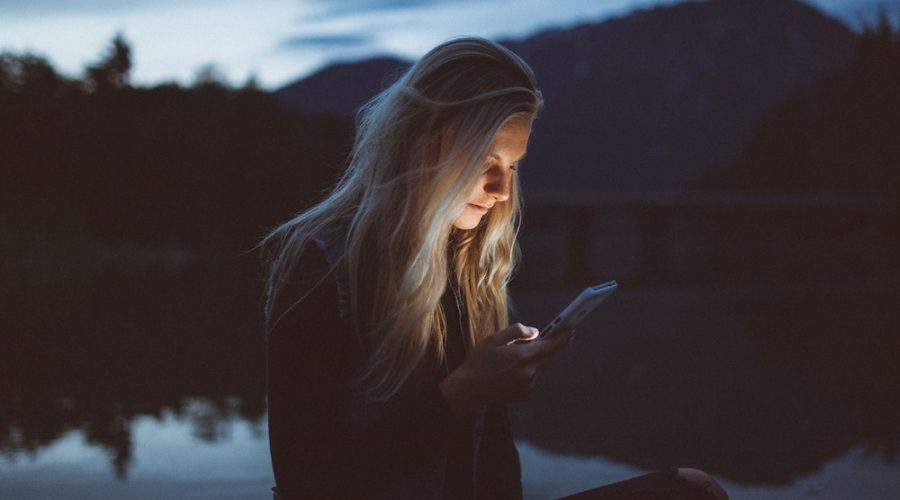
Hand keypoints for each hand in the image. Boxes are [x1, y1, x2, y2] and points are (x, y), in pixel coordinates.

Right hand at [438, 323, 571, 414]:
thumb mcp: (494, 339)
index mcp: (523, 356)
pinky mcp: (526, 394)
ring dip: (535, 360)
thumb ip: (517, 332)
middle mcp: (530, 372)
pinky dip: (528, 372)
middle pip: (548, 356)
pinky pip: (533, 378)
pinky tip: (511, 372)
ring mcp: (529, 385)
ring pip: (540, 367)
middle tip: (540, 340)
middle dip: (546, 347)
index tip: (571, 330)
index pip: (552, 346)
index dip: (563, 337)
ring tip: (515, 358)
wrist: (469, 389)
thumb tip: (535, 332)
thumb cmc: (479, 361)